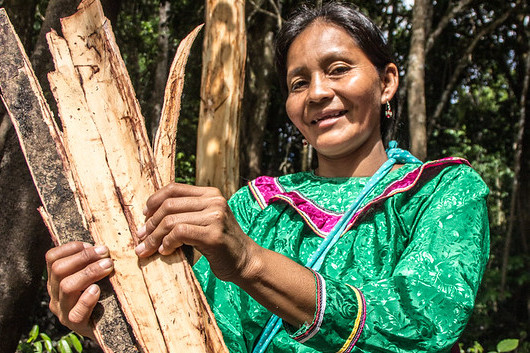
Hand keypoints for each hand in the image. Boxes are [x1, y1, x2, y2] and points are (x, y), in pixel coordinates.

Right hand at [46, 242, 113, 337]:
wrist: (107, 324)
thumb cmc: (103, 294)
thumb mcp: (92, 276)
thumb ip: (90, 262)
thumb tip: (101, 245)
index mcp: (56, 279)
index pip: (52, 258)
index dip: (70, 248)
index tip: (90, 244)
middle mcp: (55, 294)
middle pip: (58, 270)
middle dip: (83, 258)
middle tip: (105, 253)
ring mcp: (63, 310)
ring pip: (67, 287)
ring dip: (89, 273)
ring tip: (108, 266)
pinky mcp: (75, 324)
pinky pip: (76, 312)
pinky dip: (87, 299)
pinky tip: (97, 290)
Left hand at [135, 183, 258, 281]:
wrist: (245, 261)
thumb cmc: (220, 244)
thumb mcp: (205, 221)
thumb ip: (186, 213)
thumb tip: (148, 215)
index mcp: (210, 194)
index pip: (173, 188)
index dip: (154, 200)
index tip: (144, 216)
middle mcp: (214, 201)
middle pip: (169, 205)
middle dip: (150, 223)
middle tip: (140, 238)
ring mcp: (215, 217)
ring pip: (171, 221)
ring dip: (154, 237)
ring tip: (148, 249)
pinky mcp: (213, 235)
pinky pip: (179, 233)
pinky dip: (167, 243)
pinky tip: (166, 251)